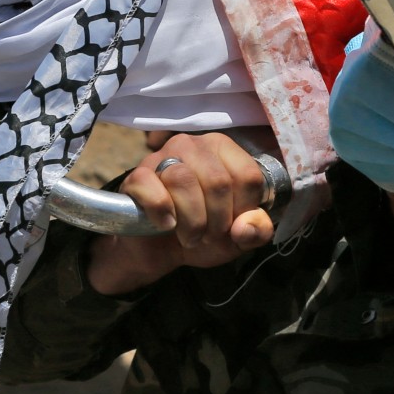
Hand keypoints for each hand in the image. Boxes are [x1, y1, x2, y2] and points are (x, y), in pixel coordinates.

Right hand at [84, 132, 274, 297]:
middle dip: (218, 221)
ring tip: (190, 236)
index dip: (244, 210)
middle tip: (208, 236)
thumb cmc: (203, 232)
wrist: (159, 249)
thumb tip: (245, 227)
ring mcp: (161, 156)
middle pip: (218, 181)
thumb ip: (257, 230)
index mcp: (223, 149)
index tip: (232, 225)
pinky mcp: (137, 176)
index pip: (248, 175)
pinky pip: (151, 188)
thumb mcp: (238, 237)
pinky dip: (162, 213)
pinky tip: (166, 224)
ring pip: (184, 181)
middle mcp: (193, 145)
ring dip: (192, 222)